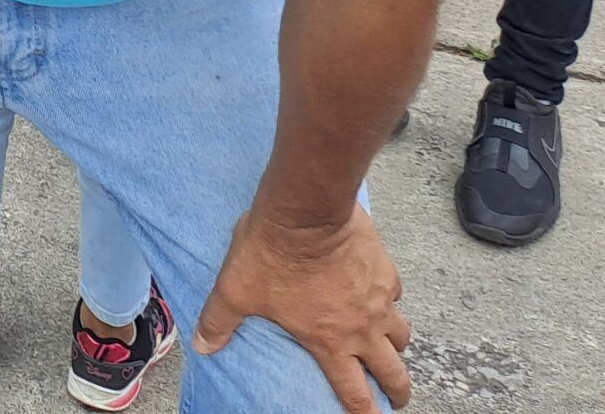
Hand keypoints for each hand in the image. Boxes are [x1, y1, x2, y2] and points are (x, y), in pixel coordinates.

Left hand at [193, 207, 411, 413]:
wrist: (305, 210)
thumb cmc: (271, 251)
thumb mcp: (235, 290)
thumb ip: (219, 322)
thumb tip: (202, 347)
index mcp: (330, 342)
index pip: (354, 393)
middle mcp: (362, 327)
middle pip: (393, 372)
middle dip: (397, 391)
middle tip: (395, 397)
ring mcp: (379, 299)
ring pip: (402, 334)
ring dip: (397, 346)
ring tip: (390, 347)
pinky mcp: (385, 269)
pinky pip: (396, 294)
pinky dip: (390, 300)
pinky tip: (381, 294)